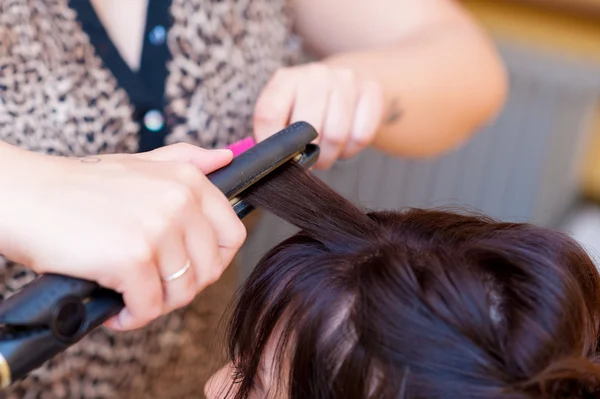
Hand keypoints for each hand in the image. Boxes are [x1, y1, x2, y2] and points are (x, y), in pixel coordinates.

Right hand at [0, 144, 245, 330]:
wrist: (24, 196)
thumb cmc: (79, 187)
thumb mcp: (140, 164)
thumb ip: (186, 161)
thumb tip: (225, 157)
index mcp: (188, 181)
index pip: (232, 236)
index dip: (213, 262)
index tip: (187, 269)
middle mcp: (179, 201)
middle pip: (209, 270)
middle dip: (180, 287)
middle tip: (150, 286)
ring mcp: (158, 228)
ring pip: (182, 293)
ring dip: (155, 304)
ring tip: (129, 294)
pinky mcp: (132, 258)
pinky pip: (150, 308)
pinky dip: (132, 317)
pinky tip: (115, 308)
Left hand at [253, 62, 383, 168]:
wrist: (349, 82)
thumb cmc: (311, 108)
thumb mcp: (286, 113)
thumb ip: (275, 136)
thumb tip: (270, 164)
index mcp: (285, 79)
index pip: (269, 115)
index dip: (273, 145)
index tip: (279, 161)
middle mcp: (314, 74)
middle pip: (306, 129)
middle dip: (308, 155)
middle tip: (311, 159)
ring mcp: (345, 79)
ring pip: (336, 135)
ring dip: (331, 155)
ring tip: (327, 152)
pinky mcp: (371, 90)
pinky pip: (360, 135)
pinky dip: (351, 149)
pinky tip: (346, 142)